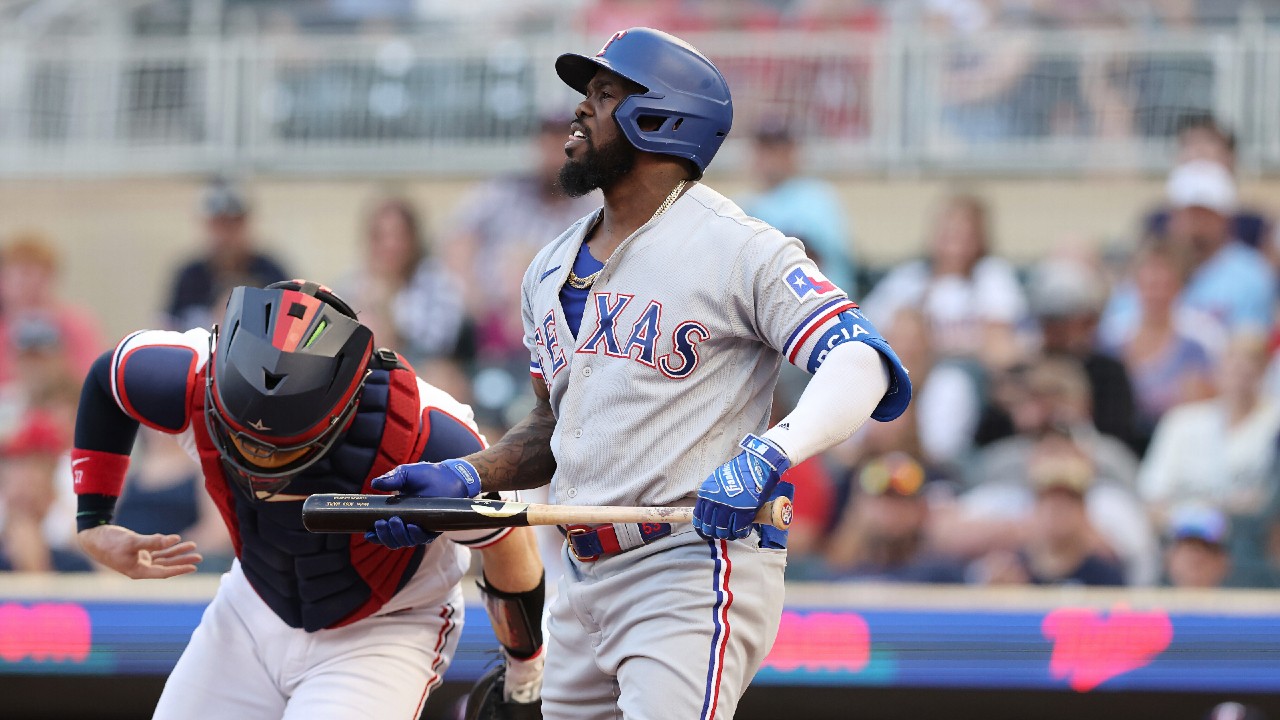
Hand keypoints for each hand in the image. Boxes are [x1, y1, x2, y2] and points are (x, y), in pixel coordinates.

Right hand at [77, 525, 201, 578]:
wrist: (93, 536)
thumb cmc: (109, 541)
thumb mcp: (133, 541)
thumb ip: (154, 541)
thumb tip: (175, 539)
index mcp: (137, 571)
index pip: (163, 572)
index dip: (179, 569)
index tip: (193, 567)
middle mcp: (139, 568)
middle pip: (166, 566)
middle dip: (182, 561)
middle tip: (199, 557)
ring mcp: (138, 560)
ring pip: (162, 557)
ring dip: (176, 552)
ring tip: (193, 547)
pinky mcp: (137, 552)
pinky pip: (156, 551)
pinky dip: (166, 547)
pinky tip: (176, 542)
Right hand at [364, 459, 481, 547]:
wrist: (448, 476)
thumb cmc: (425, 475)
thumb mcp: (404, 474)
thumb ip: (390, 479)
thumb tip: (373, 484)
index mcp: (397, 515)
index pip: (383, 532)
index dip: (375, 536)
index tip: (367, 533)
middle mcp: (407, 525)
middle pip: (392, 540)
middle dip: (385, 535)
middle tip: (382, 523)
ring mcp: (420, 528)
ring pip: (405, 541)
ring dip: (398, 534)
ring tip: (395, 521)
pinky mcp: (434, 529)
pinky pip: (423, 538)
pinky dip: (416, 534)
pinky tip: (412, 526)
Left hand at [693, 435, 790, 540]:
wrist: (757, 464)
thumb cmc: (740, 470)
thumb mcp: (718, 480)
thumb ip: (714, 495)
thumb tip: (713, 510)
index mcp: (706, 493)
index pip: (698, 518)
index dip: (702, 528)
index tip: (706, 532)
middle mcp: (714, 502)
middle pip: (710, 528)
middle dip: (716, 533)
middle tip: (723, 533)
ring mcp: (728, 508)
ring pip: (723, 531)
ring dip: (729, 534)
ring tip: (734, 532)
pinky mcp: (743, 513)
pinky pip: (738, 530)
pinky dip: (741, 533)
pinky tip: (744, 530)